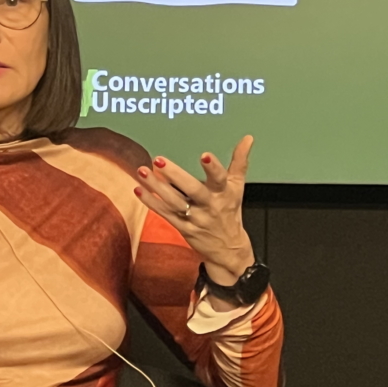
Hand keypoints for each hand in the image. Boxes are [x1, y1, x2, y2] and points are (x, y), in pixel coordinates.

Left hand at [134, 136, 254, 286]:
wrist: (228, 248)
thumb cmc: (230, 212)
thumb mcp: (237, 187)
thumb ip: (240, 161)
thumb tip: (248, 138)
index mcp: (223, 193)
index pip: (220, 179)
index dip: (213, 168)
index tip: (204, 155)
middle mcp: (209, 205)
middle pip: (193, 190)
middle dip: (176, 175)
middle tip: (159, 160)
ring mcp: (195, 218)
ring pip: (174, 201)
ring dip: (156, 187)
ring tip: (142, 171)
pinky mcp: (182, 227)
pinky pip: (165, 213)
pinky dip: (151, 202)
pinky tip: (139, 189)